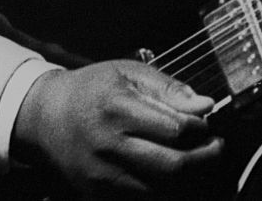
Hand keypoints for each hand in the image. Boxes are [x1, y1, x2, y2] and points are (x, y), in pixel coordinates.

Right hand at [11, 59, 223, 198]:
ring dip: (188, 178)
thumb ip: (167, 88)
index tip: (205, 122)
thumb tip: (205, 104)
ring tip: (197, 160)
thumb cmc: (91, 89)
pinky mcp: (96, 193)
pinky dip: (164, 190)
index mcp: (117, 109)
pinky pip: (141, 198)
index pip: (174, 128)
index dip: (199, 128)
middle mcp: (108, 146)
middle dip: (203, 158)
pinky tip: (173, 175)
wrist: (45, 118)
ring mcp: (101, 175)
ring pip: (160, 188)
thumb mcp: (127, 73)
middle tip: (216, 147)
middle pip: (171, 165)